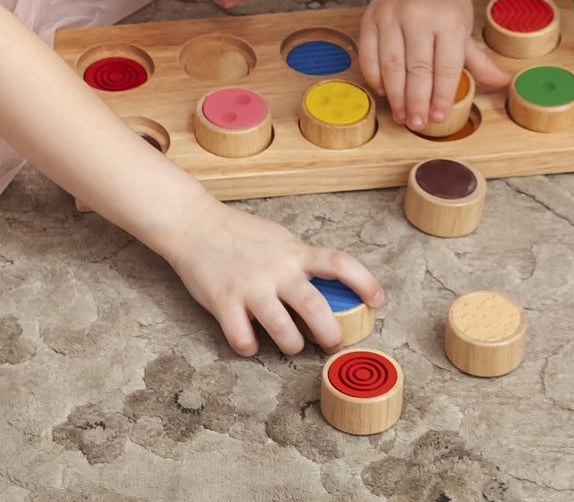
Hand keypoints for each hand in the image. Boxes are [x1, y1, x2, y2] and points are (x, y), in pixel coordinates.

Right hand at [160, 195, 384, 355]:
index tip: (379, 301)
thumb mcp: (279, 239)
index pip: (340, 263)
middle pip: (317, 309)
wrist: (195, 224)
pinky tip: (250, 341)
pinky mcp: (224, 303)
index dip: (365, 282)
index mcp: (294, 252)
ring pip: (285, 334)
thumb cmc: (239, 233)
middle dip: (331, 335)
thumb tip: (328, 284)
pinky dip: (250, 348)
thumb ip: (301, 261)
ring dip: (292, 347)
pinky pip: (244, 341)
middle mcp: (277, 270)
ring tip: (291, 345)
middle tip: (333, 344)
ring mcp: (251, 288)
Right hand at [358, 0, 509, 130]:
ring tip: (402, 115)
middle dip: (417, 101)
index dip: (442, 95)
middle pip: (417, 69)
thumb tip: (503, 83)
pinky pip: (369, 52)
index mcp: (449, 21)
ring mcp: (392, 17)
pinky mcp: (371, 17)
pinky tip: (383, 92)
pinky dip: (374, 75)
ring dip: (396, 94)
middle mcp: (419, 18)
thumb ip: (480, 59)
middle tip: (417, 124)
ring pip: (391, 64)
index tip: (439, 117)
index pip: (445, 67)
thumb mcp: (466, 25)